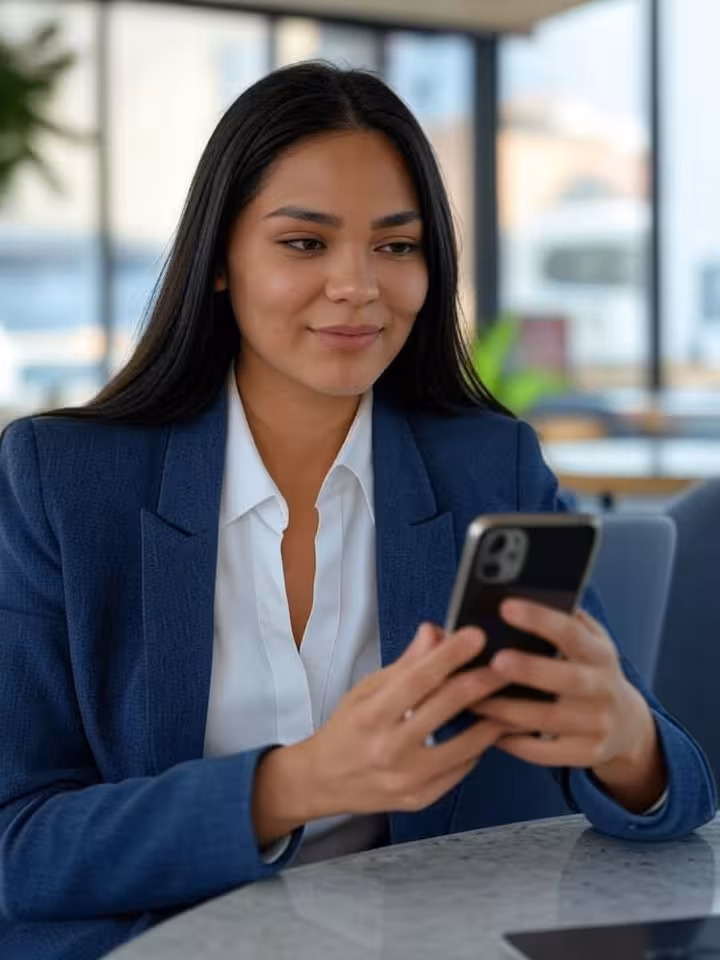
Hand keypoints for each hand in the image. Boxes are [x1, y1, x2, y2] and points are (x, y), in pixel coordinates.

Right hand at [252, 623, 508, 845]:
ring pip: (464, 745)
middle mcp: (389, 748)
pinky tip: (487, 730)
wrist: (323, 782)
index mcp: (371, 715)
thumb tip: (435, 632)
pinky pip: (461, 769)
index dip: (449, 655)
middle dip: (481, 681)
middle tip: (507, 664)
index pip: (417, 679)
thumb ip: (406, 664)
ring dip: (492, 719)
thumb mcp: (367, 689)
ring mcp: (407, 778)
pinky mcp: (421, 799)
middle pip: (445, 708)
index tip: (476, 635)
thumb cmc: (347, 728)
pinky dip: (477, 748)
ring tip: (509, 699)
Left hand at [472, 601, 666, 812]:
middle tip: (493, 661)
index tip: (506, 606)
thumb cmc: (590, 671)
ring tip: (471, 698)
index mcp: (600, 655)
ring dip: (506, 710)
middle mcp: (604, 689)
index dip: (540, 620)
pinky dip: (513, 742)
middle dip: (529, 670)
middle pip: (566, 680)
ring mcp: (597, 725)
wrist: (627, 725)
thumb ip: (565, 620)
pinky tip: (487, 729)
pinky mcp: (586, 754)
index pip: (572, 633)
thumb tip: (522, 592)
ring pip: (547, 720)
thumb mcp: (590, 643)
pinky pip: (543, 753)